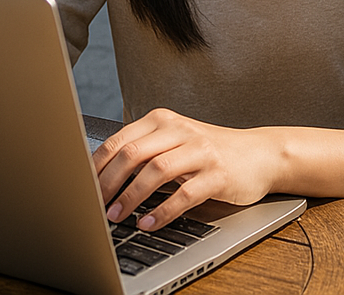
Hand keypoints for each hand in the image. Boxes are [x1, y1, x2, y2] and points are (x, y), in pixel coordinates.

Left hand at [92, 109, 277, 231]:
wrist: (259, 154)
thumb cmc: (210, 151)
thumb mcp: (175, 143)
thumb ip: (145, 151)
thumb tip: (102, 176)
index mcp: (163, 120)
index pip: (119, 140)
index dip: (97, 166)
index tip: (83, 186)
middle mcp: (180, 130)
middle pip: (132, 154)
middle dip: (109, 183)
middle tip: (96, 205)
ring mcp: (200, 150)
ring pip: (156, 171)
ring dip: (131, 197)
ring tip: (117, 216)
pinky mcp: (217, 174)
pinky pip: (184, 194)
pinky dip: (162, 212)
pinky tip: (148, 223)